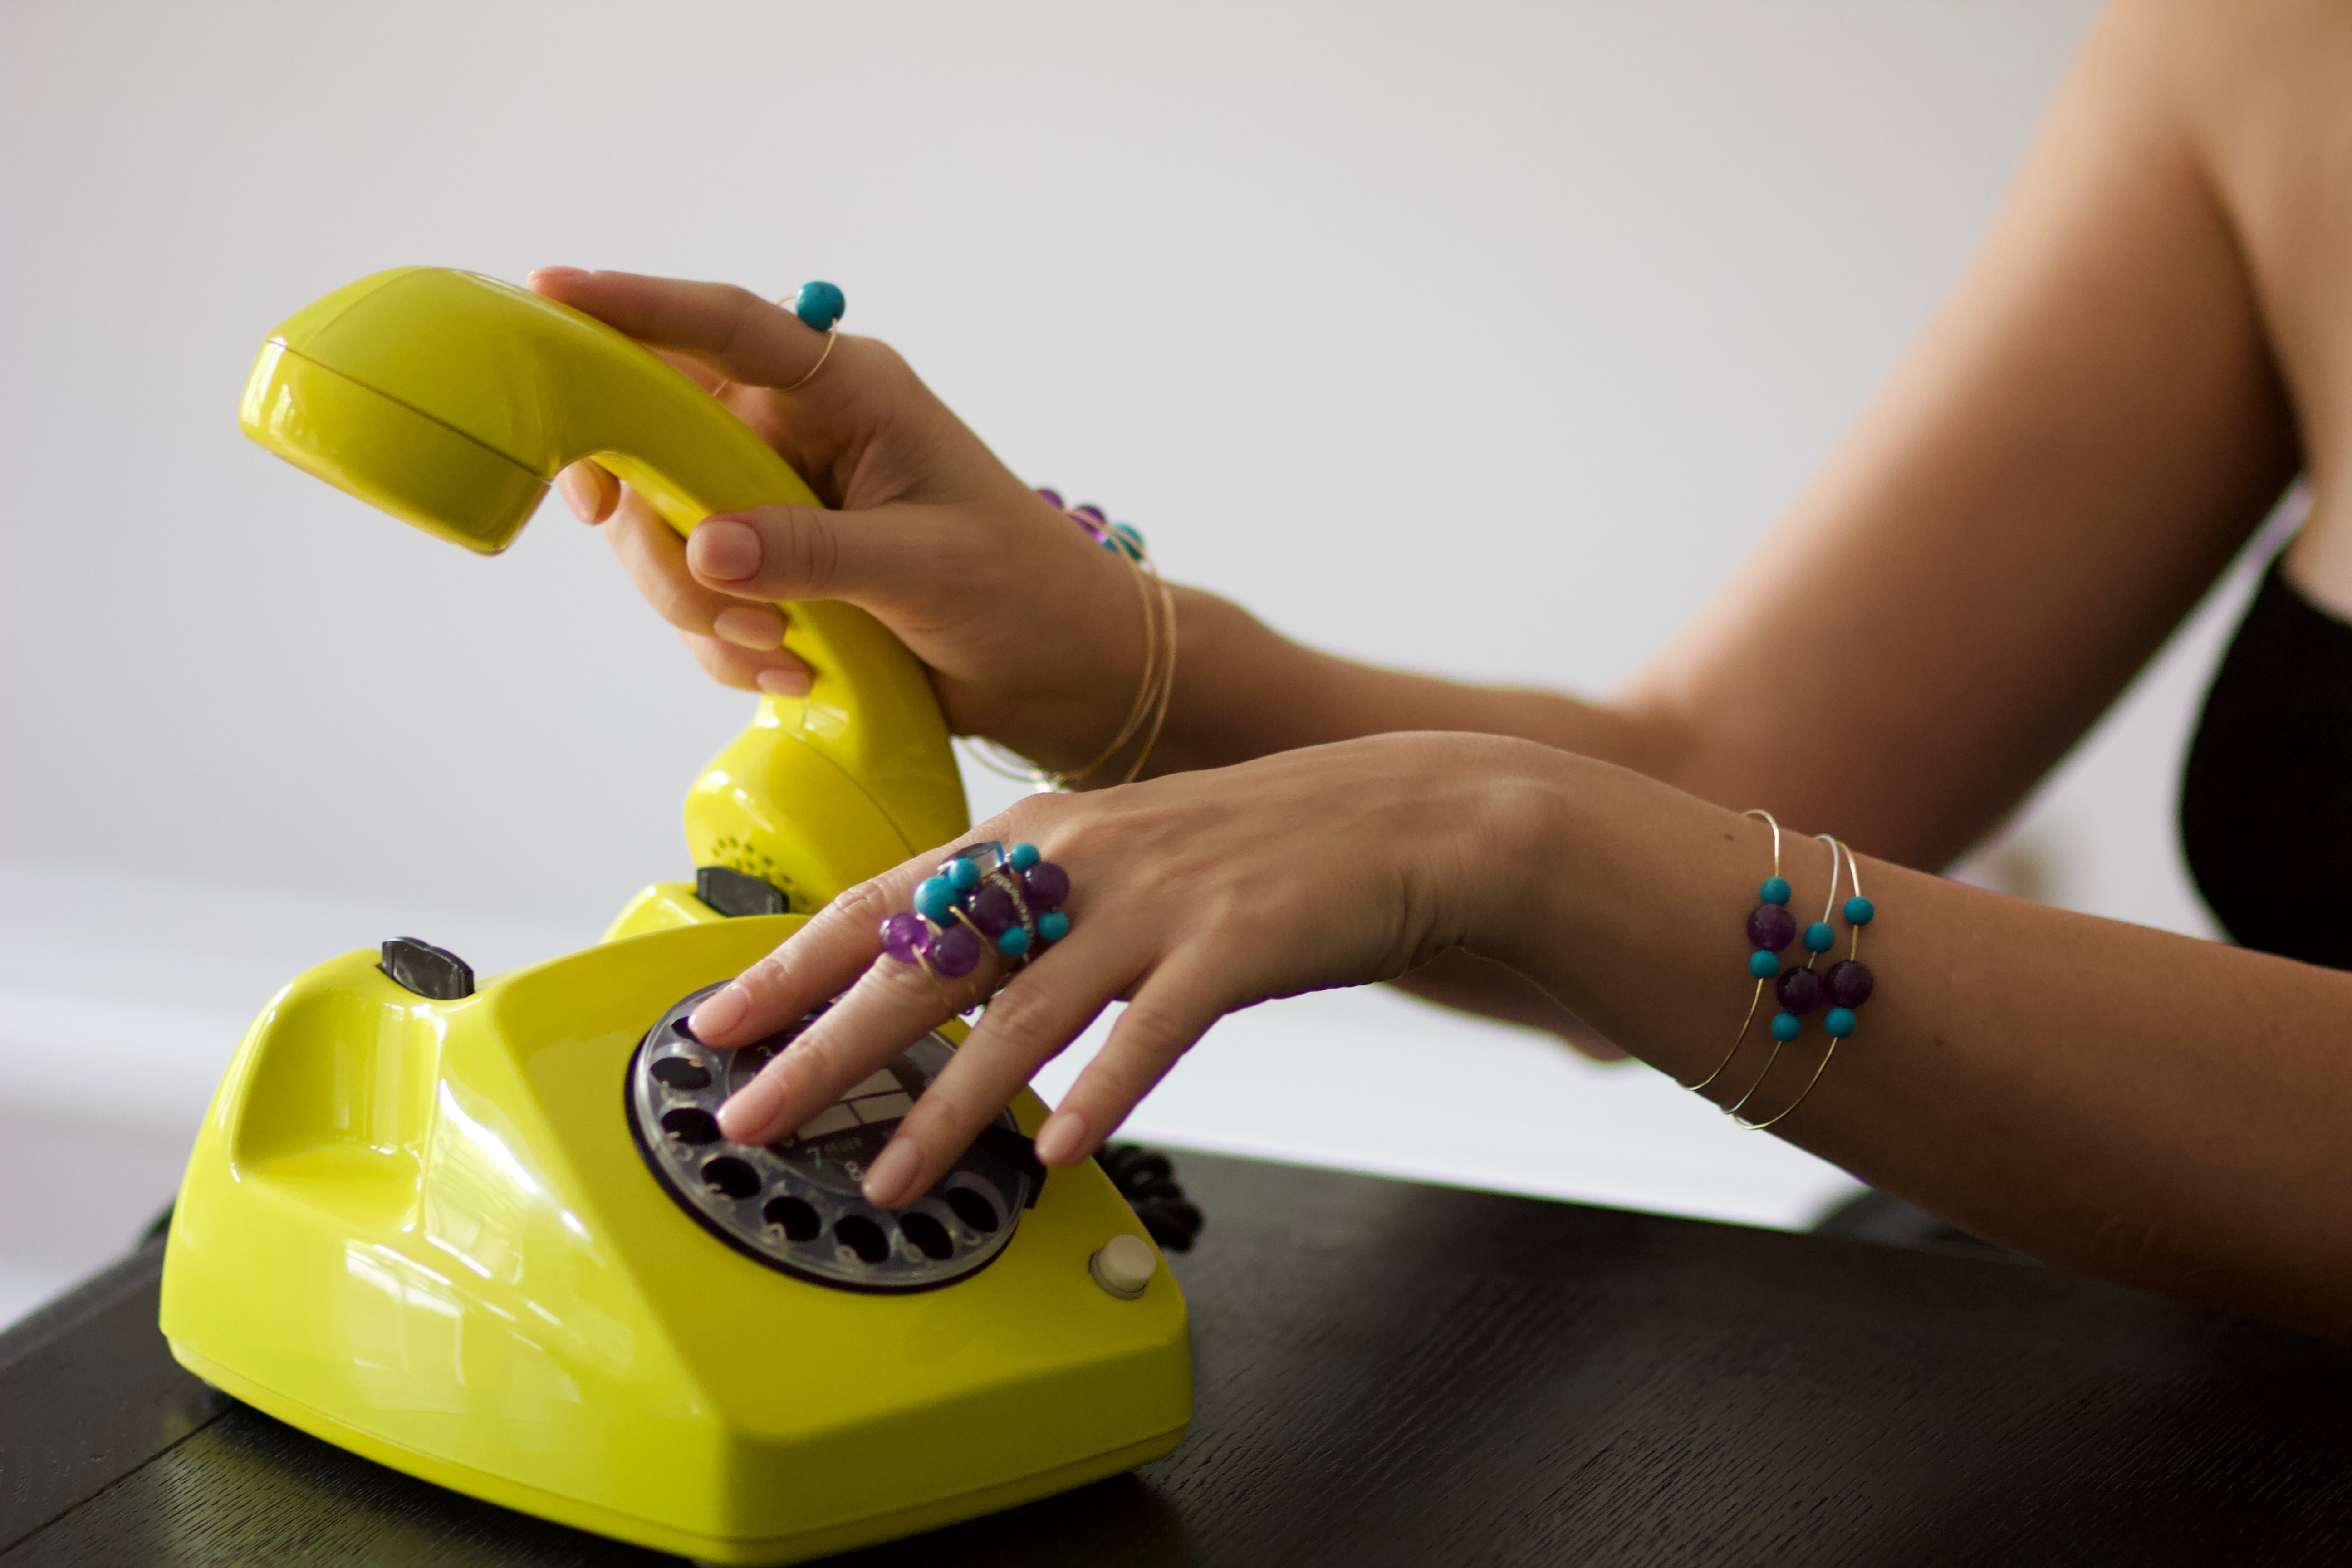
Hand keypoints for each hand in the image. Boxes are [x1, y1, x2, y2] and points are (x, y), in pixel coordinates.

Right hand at [526, 267, 1155, 774]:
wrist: (1065, 675)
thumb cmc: (1023, 595)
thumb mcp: (925, 568)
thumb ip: (814, 554)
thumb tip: (708, 549)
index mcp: (847, 393)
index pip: (726, 329)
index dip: (635, 306)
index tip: (550, 291)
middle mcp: (798, 434)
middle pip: (658, 443)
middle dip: (664, 534)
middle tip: (717, 599)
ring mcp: (777, 503)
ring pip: (664, 534)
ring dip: (703, 610)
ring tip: (787, 655)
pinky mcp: (771, 571)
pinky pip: (697, 599)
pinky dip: (727, 647)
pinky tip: (797, 673)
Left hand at [683, 733, 1547, 1207]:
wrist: (1398, 817)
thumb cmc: (1251, 846)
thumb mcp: (1118, 855)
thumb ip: (1028, 907)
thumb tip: (937, 970)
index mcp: (1037, 837)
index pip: (886, 902)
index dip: (793, 964)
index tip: (716, 1021)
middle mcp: (1079, 860)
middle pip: (928, 963)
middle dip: (826, 1048)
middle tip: (751, 1115)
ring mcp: (1157, 900)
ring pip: (1025, 1012)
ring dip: (948, 1106)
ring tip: (888, 1178)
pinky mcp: (1235, 942)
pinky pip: (1154, 1030)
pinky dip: (1103, 1091)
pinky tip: (1062, 1150)